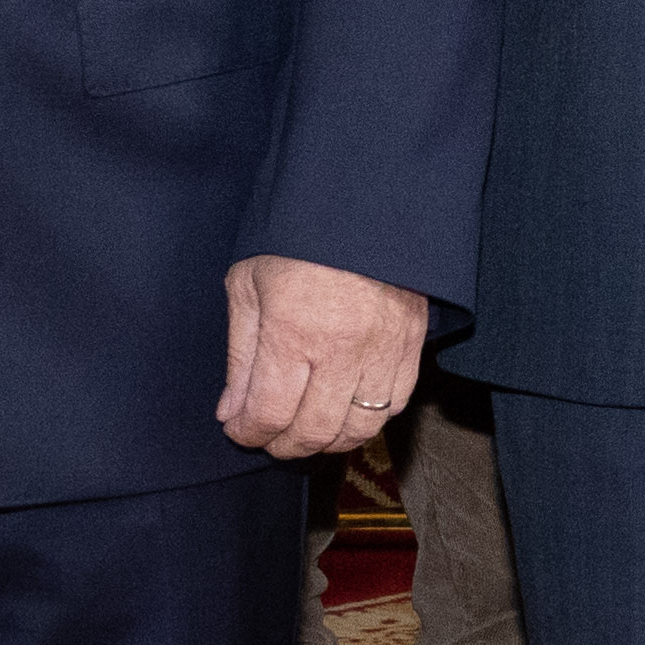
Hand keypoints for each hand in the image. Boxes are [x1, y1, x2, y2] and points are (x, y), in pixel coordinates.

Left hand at [220, 256, 426, 458]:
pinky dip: (368, 419)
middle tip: (268, 437)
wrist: (362, 199)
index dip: (248, 432)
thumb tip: (232, 411)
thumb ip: (240, 355)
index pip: (269, 413)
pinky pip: (395, 405)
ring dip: (327, 441)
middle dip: (283, 445)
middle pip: (313, 432)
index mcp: (292, 331)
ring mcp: (383, 349)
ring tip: (306, 429)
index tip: (238, 429)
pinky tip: (345, 409)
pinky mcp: (412, 343)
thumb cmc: (295, 237)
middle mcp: (341, 349)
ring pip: (358, 428)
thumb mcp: (248, 284)